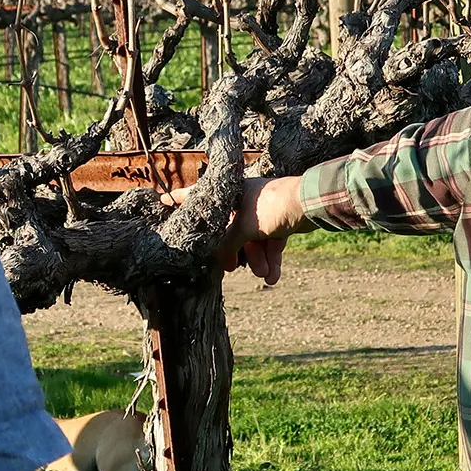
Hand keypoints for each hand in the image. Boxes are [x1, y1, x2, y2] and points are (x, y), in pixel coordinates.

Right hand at [166, 175, 311, 284]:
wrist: (309, 204)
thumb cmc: (271, 206)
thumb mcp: (241, 227)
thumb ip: (225, 243)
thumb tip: (217, 257)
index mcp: (229, 193)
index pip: (198, 195)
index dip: (179, 200)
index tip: (161, 200)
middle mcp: (243, 201)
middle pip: (230, 229)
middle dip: (234, 251)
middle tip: (231, 268)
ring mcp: (261, 211)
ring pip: (252, 240)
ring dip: (258, 260)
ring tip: (264, 275)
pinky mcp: (279, 222)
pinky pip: (270, 243)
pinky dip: (271, 259)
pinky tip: (274, 277)